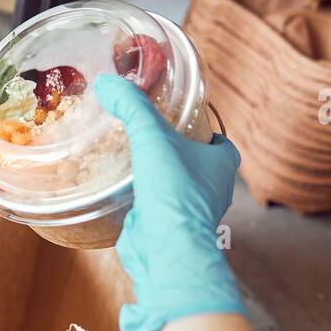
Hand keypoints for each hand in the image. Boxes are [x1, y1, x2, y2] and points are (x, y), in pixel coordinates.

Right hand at [95, 74, 246, 330]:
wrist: (166, 248)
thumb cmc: (173, 191)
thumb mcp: (151, 137)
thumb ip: (131, 107)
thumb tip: (107, 82)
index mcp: (223, 166)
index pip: (221, 143)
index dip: (204, 133)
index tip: (182, 125)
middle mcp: (214, 191)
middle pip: (198, 167)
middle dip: (178, 156)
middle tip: (151, 141)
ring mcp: (192, 214)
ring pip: (178, 191)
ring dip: (160, 181)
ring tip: (132, 164)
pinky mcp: (170, 232)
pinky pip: (158, 211)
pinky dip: (145, 203)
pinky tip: (123, 193)